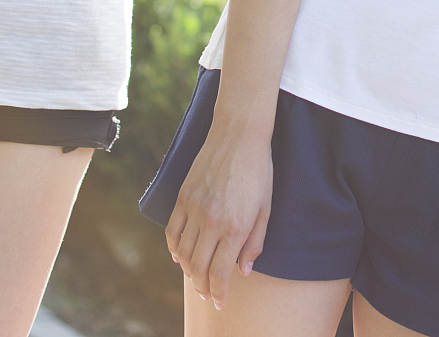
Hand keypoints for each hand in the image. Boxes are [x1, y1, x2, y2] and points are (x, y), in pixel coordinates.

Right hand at [165, 133, 272, 309]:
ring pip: (184, 254)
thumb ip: (255, 242)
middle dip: (203, 287)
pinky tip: (180, 256)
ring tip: (196, 278)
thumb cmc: (258, 171)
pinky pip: (172, 232)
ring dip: (189, 271)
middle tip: (209, 295)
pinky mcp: (183, 197)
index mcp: (235, 227)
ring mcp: (194, 209)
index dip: (219, 294)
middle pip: (199, 268)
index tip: (220, 303)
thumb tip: (244, 271)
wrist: (238, 135)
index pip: (220, 274)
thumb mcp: (265, 209)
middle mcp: (212, 222)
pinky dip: (174, 249)